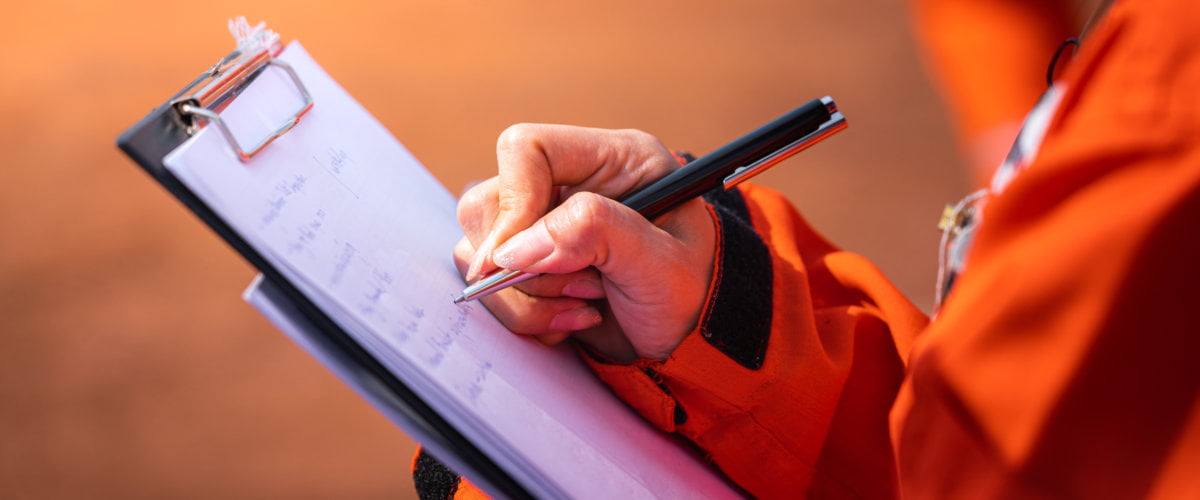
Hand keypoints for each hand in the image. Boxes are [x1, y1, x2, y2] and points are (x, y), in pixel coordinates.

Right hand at [454, 124, 715, 361]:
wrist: (692, 340)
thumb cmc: (693, 294)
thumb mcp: (660, 262)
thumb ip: (595, 234)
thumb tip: (515, 247)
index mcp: (613, 158)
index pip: (527, 149)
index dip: (514, 201)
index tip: (520, 258)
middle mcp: (571, 184)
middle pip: (489, 203)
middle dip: (528, 264)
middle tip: (585, 288)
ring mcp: (545, 225)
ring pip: (480, 251)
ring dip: (529, 295)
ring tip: (587, 306)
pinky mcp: (531, 265)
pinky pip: (491, 286)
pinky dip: (527, 314)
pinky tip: (573, 320)